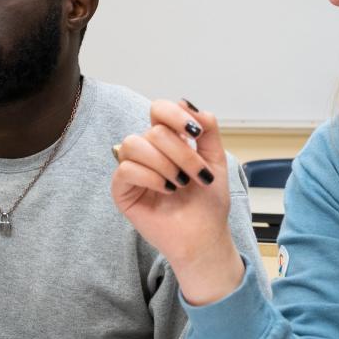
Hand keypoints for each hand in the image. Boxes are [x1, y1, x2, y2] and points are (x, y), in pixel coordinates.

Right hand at [112, 99, 243, 304]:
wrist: (204, 236)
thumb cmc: (208, 202)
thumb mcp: (215, 159)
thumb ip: (207, 128)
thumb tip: (187, 103)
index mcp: (169, 140)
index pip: (159, 110)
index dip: (175, 114)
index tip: (195, 133)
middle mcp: (148, 151)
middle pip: (154, 131)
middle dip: (182, 153)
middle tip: (197, 176)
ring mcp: (133, 169)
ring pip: (135, 144)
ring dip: (165, 164)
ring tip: (180, 184)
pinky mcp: (122, 190)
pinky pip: (126, 169)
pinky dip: (150, 177)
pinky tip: (166, 190)